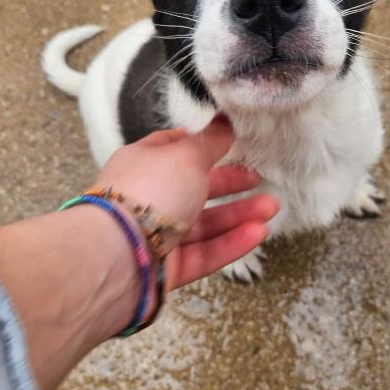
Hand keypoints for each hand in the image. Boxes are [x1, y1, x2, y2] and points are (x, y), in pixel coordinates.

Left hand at [95, 116, 279, 289]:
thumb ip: (210, 141)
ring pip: (204, 224)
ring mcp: (156, 236)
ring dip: (239, 215)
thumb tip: (225, 120)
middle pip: (194, 188)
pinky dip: (231, 243)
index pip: (173, 148)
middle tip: (259, 179)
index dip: (202, 144)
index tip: (230, 142)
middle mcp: (148, 198)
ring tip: (272, 209)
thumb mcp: (186, 156)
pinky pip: (204, 253)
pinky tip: (258, 233)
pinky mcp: (167, 269)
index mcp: (143, 163)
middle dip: (229, 183)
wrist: (117, 256)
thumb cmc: (149, 193)